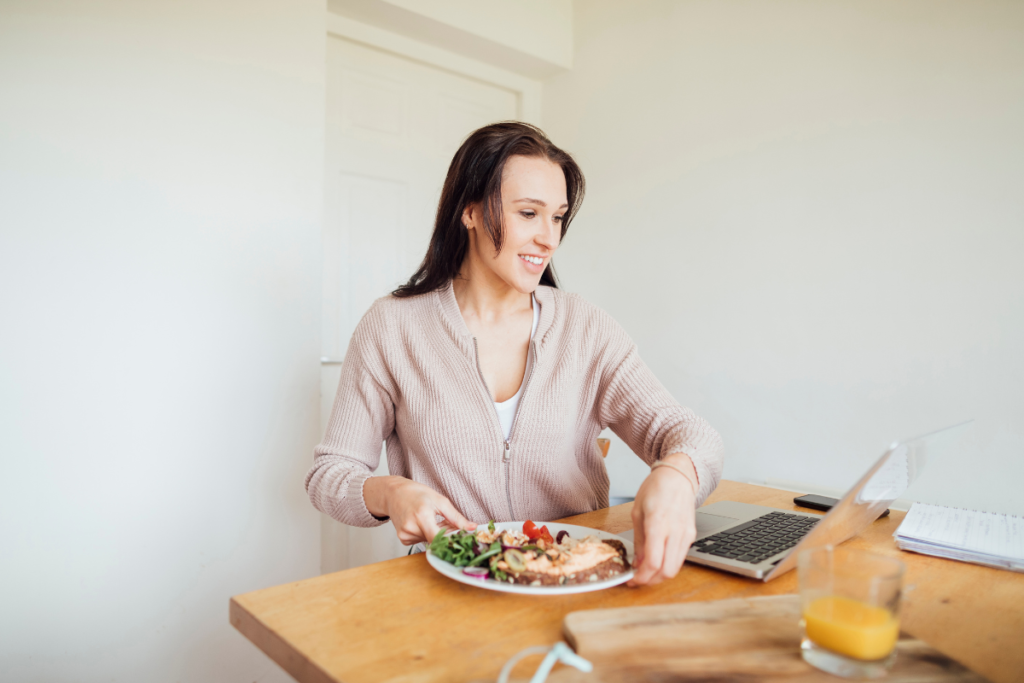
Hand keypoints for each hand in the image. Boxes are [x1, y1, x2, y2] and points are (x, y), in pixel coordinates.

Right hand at [364, 476, 476, 545]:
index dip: (451, 540)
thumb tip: (473, 528)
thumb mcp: (440, 501)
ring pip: (429, 542)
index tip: (460, 537)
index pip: (439, 539)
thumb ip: (457, 518)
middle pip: (436, 541)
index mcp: (422, 516)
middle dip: (446, 535)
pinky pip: (421, 541)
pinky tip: (423, 524)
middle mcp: (411, 528)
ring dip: (436, 534)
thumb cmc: (418, 494)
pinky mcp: (403, 539)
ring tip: (433, 520)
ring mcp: (405, 535)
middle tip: (448, 523)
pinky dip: (426, 535)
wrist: (394, 493)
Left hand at [627, 454, 697, 586]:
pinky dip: (668, 564)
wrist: (678, 476)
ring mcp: (686, 534)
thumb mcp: (638, 512)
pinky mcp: (692, 536)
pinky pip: (680, 557)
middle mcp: (675, 531)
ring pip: (676, 568)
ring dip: (660, 575)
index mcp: (658, 523)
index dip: (641, 577)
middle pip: (667, 571)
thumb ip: (639, 540)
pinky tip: (657, 560)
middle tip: (637, 579)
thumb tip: (638, 563)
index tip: (631, 580)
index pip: (653, 562)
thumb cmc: (655, 489)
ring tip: (646, 572)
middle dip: (651, 581)